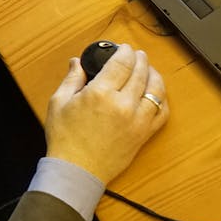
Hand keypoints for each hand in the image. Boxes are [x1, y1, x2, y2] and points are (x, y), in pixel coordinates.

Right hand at [43, 44, 168, 184]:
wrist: (76, 171)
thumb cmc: (65, 139)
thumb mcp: (59, 103)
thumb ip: (71, 79)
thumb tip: (77, 62)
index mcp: (101, 94)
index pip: (122, 63)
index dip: (125, 51)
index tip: (124, 48)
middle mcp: (123, 105)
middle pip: (141, 72)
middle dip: (140, 59)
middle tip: (136, 55)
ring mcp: (137, 120)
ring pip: (156, 89)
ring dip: (154, 75)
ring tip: (148, 70)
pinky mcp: (144, 134)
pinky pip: (162, 112)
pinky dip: (162, 99)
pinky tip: (155, 93)